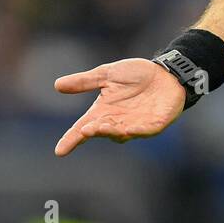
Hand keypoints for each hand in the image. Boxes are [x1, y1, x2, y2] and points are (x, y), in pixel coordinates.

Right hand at [53, 58, 185, 156]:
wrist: (166, 72)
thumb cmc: (137, 75)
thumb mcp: (107, 74)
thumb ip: (85, 81)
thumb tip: (57, 85)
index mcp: (103, 112)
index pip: (83, 128)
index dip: (71, 139)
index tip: (60, 151)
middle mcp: (118, 122)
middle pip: (102, 131)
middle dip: (94, 131)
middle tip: (85, 130)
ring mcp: (137, 125)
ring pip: (122, 134)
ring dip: (112, 131)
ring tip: (103, 126)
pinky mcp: (156, 124)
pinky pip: (146, 130)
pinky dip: (138, 130)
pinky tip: (130, 129)